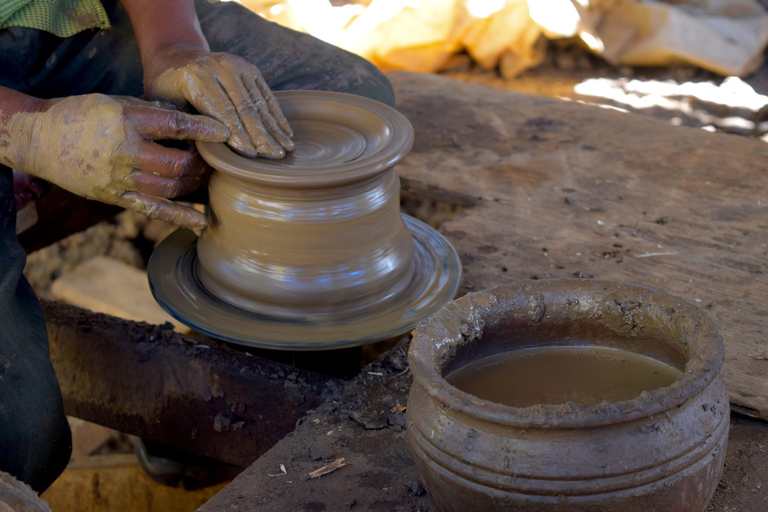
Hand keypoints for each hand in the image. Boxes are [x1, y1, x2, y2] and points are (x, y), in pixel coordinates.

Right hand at [11, 94, 228, 228]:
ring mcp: (120, 179)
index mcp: (126, 122)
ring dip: (193, 184)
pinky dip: (181, 217)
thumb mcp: (116, 102)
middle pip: (177, 163)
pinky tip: (201, 221)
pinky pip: (154, 211)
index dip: (203, 129)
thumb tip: (190, 120)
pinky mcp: (116, 197)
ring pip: (170, 188)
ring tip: (203, 176)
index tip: (224, 132)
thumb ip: (152, 112)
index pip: (174, 125)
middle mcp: (125, 152)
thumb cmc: (82, 115)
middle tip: (210, 158)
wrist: (40, 139)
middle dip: (200, 162)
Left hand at [144, 47, 293, 158]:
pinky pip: (266, 94)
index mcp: (196, 77)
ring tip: (287, 149)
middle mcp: (220, 67)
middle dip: (263, 135)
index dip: (239, 135)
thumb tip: (201, 160)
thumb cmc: (167, 90)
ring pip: (259, 103)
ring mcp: (237, 65)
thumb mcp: (165, 108)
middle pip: (246, 108)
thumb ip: (184, 129)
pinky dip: (277, 114)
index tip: (253, 156)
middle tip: (276, 156)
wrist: (175, 57)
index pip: (223, 112)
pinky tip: (286, 132)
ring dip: (275, 128)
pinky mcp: (249, 68)